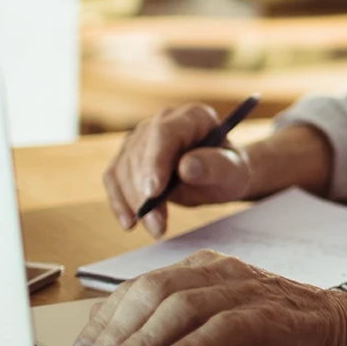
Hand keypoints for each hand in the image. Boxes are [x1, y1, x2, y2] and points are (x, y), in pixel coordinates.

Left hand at [65, 251, 346, 345]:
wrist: (340, 328)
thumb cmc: (275, 327)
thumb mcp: (215, 318)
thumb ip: (174, 320)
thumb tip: (116, 338)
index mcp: (202, 269)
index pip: (139, 287)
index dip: (104, 320)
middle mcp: (220, 274)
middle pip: (154, 292)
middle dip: (115, 330)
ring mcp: (246, 293)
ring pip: (183, 308)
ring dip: (144, 340)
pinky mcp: (271, 319)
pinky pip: (227, 327)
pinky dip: (196, 345)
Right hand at [102, 102, 254, 237]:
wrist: (217, 176)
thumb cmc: (227, 171)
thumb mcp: (233, 172)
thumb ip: (215, 166)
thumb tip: (187, 167)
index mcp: (192, 116)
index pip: (165, 133)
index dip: (156, 161)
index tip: (154, 192)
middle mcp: (162, 121)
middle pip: (140, 153)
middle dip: (145, 193)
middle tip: (158, 226)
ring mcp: (142, 137)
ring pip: (123, 168)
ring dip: (134, 202)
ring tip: (155, 228)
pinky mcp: (128, 156)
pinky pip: (113, 177)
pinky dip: (118, 202)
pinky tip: (130, 223)